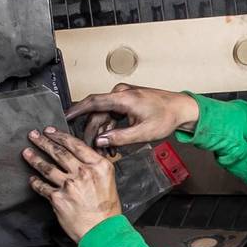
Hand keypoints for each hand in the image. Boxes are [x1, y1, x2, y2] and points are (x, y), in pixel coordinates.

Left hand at [24, 127, 122, 240]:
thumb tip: (79, 159)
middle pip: (59, 152)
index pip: (75, 144)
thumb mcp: (108, 181)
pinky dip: (35, 182)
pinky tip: (32, 179)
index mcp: (98, 166)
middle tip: (33, 135)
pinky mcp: (58, 198)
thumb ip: (94, 167)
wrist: (102, 231)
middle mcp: (83, 172)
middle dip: (43, 142)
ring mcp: (69, 185)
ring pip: (47, 167)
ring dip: (34, 158)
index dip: (59, 136)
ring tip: (27, 153)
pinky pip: (42, 187)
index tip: (49, 131)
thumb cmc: (106, 211)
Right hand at [64, 83, 196, 147]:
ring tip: (106, 152)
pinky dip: (111, 130)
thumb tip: (100, 141)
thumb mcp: (143, 132)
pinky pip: (112, 117)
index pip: (93, 102)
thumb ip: (120, 137)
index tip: (64, 117)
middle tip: (91, 150)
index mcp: (123, 97)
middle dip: (92, 133)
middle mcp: (121, 94)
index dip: (76, 110)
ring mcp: (124, 98)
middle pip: (97, 114)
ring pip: (104, 117)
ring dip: (103, 134)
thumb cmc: (167, 117)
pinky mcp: (127, 103)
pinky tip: (113, 145)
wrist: (182, 109)